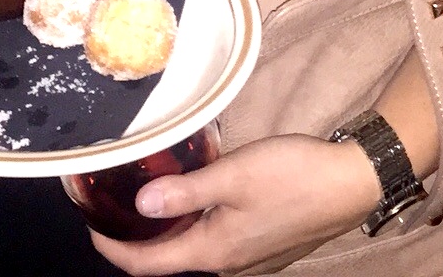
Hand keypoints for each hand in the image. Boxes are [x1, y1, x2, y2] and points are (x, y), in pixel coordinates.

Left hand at [89, 134, 383, 275]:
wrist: (351, 183)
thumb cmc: (293, 176)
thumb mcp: (232, 176)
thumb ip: (184, 192)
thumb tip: (138, 207)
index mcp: (213, 252)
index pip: (147, 265)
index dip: (112, 249)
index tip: (91, 224)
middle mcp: (227, 265)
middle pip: (168, 261)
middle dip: (137, 239)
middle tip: (115, 204)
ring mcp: (249, 260)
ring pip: (194, 250)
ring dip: (168, 231)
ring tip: (150, 196)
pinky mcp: (264, 247)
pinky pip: (217, 243)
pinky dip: (195, 226)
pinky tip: (196, 198)